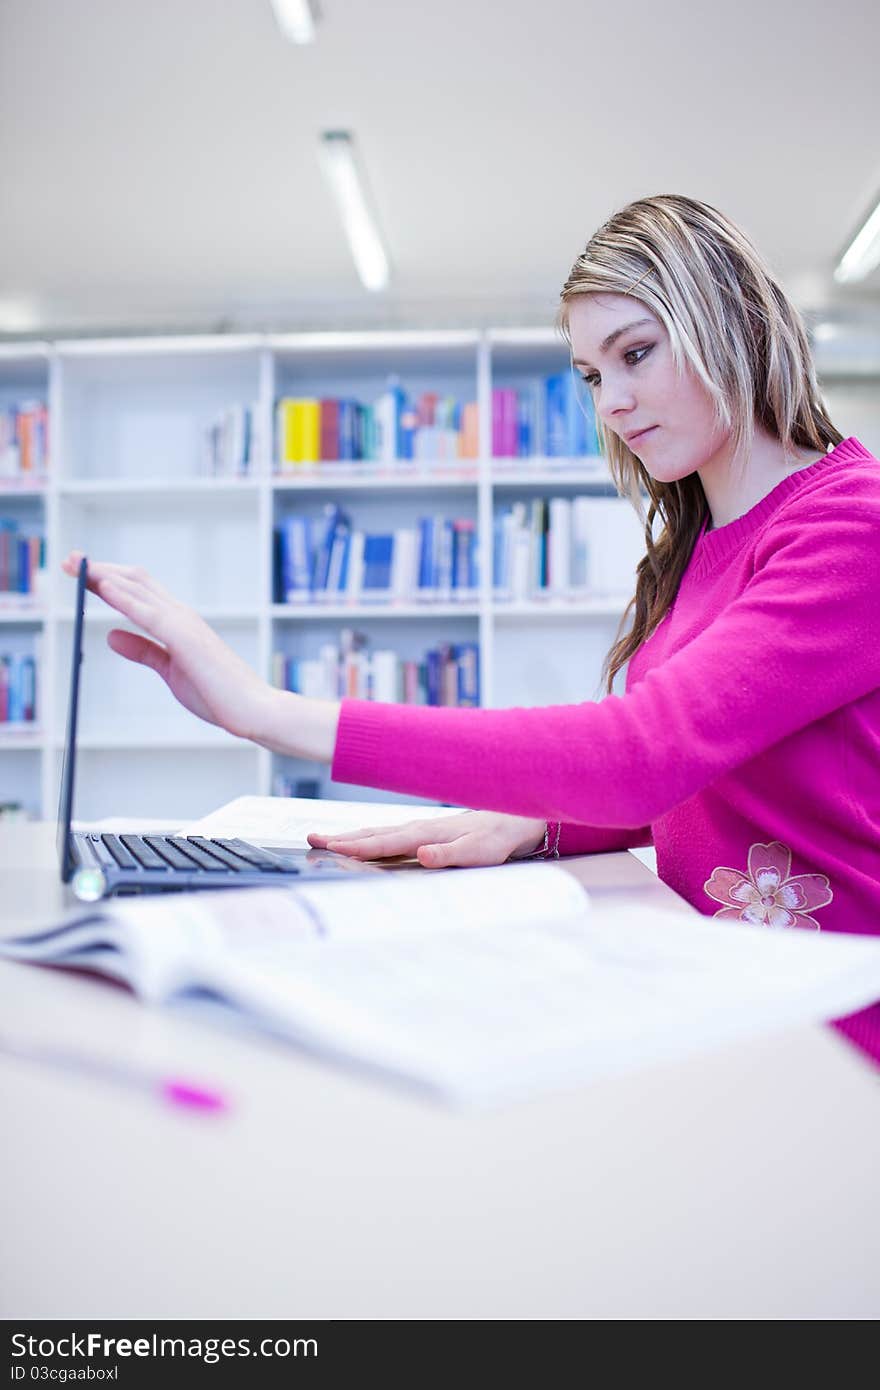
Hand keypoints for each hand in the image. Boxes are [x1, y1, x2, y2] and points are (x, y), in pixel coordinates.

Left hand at [61, 552, 277, 742]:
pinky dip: (124, 597)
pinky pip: (149, 613)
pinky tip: (103, 586)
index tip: (80, 571)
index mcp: (179, 623)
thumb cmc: (219, 695)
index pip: (139, 591)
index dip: (107, 578)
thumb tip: (110, 636)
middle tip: (69, 560)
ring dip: (104, 575)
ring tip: (76, 565)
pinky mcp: (186, 639)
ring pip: (138, 589)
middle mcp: (181, 616)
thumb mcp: (170, 671)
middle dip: (99, 569)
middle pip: (134, 581)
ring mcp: (185, 624)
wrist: (254, 711)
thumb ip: (143, 651)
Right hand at [307, 810, 547, 869]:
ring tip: (324, 838)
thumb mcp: (479, 852)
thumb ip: (449, 854)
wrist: (515, 819)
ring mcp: (421, 828)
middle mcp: (419, 828)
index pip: (384, 842)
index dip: (356, 847)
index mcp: (426, 834)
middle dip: (342, 838)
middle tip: (310, 839)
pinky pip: (390, 835)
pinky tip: (362, 841)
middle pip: (373, 834)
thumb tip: (421, 855)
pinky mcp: (426, 832)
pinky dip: (370, 838)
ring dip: (351, 836)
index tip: (330, 848)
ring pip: (379, 832)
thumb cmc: (498, 839)